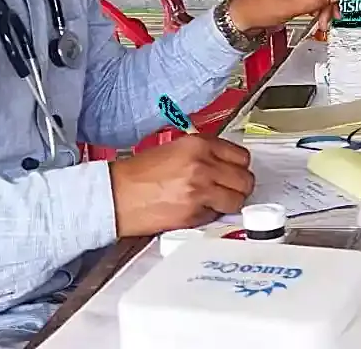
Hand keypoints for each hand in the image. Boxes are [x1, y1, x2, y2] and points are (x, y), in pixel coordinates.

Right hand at [109, 135, 256, 237]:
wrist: (115, 195)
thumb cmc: (138, 174)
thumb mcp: (175, 149)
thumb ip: (204, 154)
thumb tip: (227, 165)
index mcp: (199, 144)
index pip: (242, 156)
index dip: (239, 167)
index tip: (235, 172)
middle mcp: (203, 164)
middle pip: (245, 179)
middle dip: (239, 186)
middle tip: (229, 189)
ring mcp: (200, 190)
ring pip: (237, 200)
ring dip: (229, 202)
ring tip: (215, 201)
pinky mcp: (194, 213)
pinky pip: (217, 215)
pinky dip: (211, 215)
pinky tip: (197, 209)